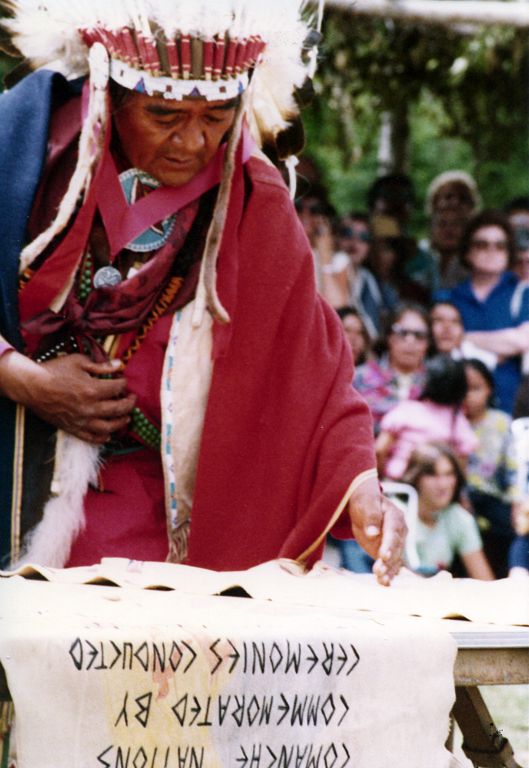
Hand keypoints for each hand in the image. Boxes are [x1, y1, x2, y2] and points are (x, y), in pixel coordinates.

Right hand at [0, 351, 135, 443]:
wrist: (31, 386)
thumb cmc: (54, 371)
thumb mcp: (79, 362)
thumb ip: (101, 366)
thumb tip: (119, 365)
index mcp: (92, 389)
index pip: (118, 388)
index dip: (124, 383)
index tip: (123, 381)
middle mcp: (90, 408)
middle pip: (119, 409)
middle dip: (129, 403)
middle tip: (132, 399)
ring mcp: (82, 421)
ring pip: (110, 427)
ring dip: (121, 422)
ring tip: (126, 417)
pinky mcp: (73, 429)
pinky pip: (93, 438)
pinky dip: (103, 437)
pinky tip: (108, 433)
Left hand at [348, 477, 406, 585]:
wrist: (364, 506)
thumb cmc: (365, 501)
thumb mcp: (366, 503)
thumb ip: (370, 517)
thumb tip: (373, 533)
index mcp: (395, 517)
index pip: (393, 532)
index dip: (389, 545)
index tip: (383, 556)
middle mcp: (399, 531)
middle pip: (395, 548)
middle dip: (388, 561)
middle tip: (379, 570)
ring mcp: (395, 543)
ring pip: (394, 558)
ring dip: (388, 570)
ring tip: (381, 580)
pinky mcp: (389, 552)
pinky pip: (391, 564)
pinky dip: (388, 574)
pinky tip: (383, 583)